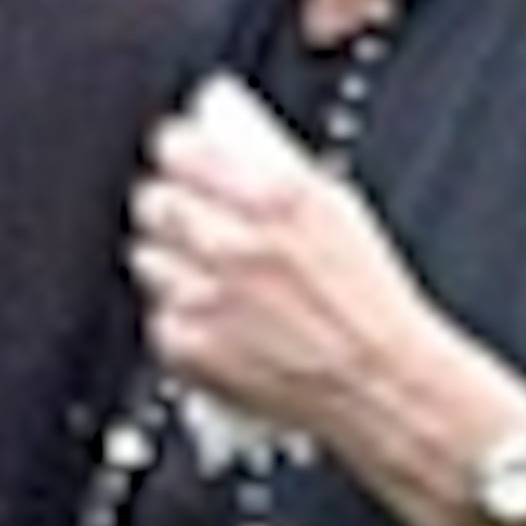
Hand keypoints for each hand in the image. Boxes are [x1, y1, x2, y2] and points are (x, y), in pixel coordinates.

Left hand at [129, 76, 422, 449]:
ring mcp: (205, 298)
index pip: (177, 149)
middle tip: (190, 218)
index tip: (178, 160)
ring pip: (148, 258)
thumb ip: (275, 172)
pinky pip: (160, 315)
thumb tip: (228, 145)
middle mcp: (232, 244)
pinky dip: (181, 316)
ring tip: (207, 276)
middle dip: (169, 206)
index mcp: (271, 198)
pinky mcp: (190, 345)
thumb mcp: (334, 209)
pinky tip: (215, 319)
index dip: (176, 153)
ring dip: (171, 261)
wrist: (376, 380)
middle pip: (155, 202)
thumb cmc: (366, 302)